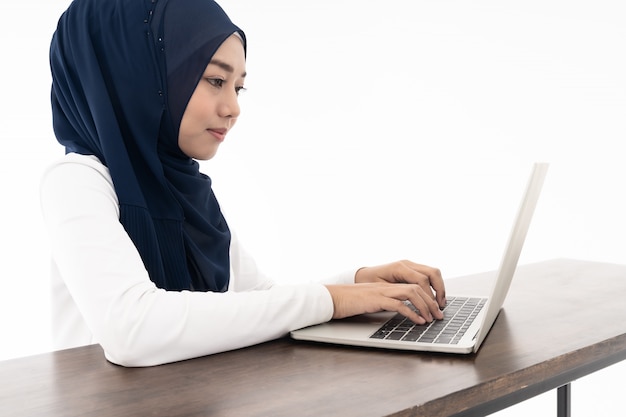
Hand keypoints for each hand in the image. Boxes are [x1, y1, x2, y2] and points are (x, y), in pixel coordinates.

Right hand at [324, 260, 445, 323]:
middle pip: (417, 286)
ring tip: (431, 319)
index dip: (428, 296)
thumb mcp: (373, 302)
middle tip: (439, 316)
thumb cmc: (350, 302)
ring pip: (411, 292)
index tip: (435, 309)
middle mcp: (387, 285)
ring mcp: (382, 291)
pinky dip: (411, 313)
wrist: (332, 298)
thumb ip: (387, 303)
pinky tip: (417, 321)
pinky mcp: (376, 299)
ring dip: (425, 306)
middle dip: (431, 301)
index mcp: (387, 285)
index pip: (414, 284)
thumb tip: (403, 313)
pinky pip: (398, 304)